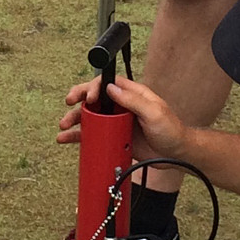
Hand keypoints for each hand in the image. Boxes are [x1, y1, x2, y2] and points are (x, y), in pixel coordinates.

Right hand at [57, 76, 191, 160]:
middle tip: (69, 103)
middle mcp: (121, 106)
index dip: (94, 87)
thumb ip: (133, 100)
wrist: (175, 155)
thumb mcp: (155, 112)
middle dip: (78, 100)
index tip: (88, 98)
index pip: (107, 84)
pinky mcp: (112, 137)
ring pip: (89, 117)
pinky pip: (92, 135)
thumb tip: (111, 88)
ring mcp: (115, 122)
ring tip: (64, 126)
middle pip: (93, 98)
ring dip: (74, 119)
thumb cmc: (171, 130)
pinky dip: (79, 136)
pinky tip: (67, 139)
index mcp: (132, 94)